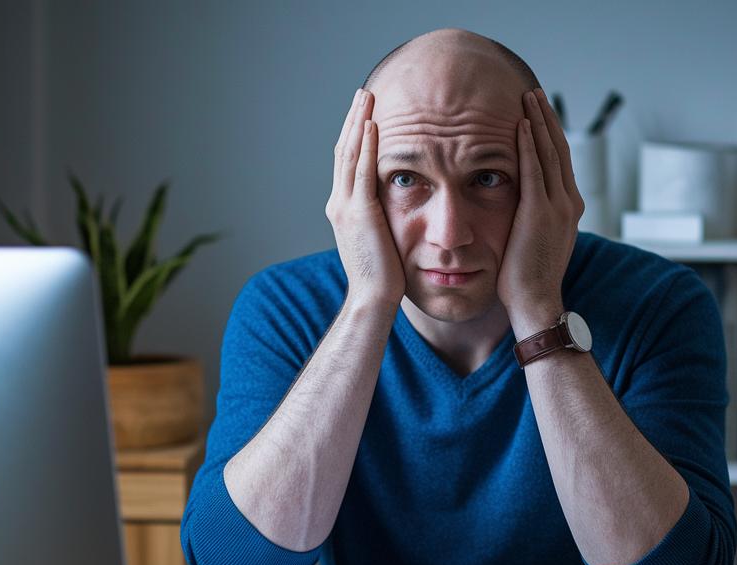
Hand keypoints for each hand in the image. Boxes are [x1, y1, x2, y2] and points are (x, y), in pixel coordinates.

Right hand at [325, 89, 404, 307]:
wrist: (374, 300)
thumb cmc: (386, 278)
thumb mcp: (383, 240)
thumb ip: (384, 220)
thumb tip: (397, 208)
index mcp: (344, 209)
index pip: (347, 162)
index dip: (355, 135)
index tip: (366, 112)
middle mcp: (339, 204)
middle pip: (343, 150)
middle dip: (354, 120)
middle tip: (364, 93)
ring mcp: (345, 207)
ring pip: (349, 154)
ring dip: (358, 122)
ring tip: (367, 97)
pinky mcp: (359, 213)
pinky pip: (361, 170)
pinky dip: (365, 146)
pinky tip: (373, 124)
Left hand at [498, 88, 583, 330]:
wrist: (537, 303)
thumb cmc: (528, 282)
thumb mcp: (535, 243)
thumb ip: (532, 220)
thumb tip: (518, 210)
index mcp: (570, 210)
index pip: (560, 162)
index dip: (550, 135)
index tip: (539, 115)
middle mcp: (570, 203)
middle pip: (559, 149)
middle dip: (547, 119)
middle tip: (534, 94)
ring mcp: (558, 207)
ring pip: (550, 152)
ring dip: (538, 122)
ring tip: (528, 97)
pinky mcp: (540, 212)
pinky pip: (534, 168)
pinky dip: (529, 144)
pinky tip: (521, 123)